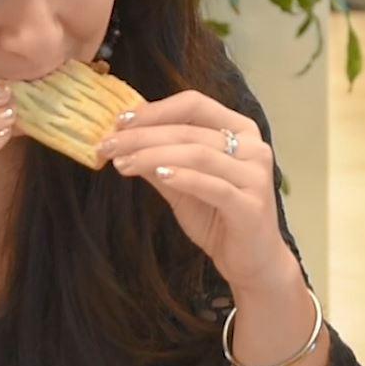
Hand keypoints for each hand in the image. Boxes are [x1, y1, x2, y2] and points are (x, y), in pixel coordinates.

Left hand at [97, 91, 288, 292]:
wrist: (251, 261)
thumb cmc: (218, 217)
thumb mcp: (182, 184)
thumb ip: (159, 160)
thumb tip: (120, 141)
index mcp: (240, 130)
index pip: (194, 104)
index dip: (155, 110)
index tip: (119, 122)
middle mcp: (253, 147)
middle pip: (190, 130)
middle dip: (143, 136)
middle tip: (108, 145)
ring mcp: (255, 176)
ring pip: (199, 154)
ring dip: (154, 156)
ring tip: (123, 162)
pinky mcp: (251, 206)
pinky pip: (213, 186)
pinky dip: (183, 177)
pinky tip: (158, 176)